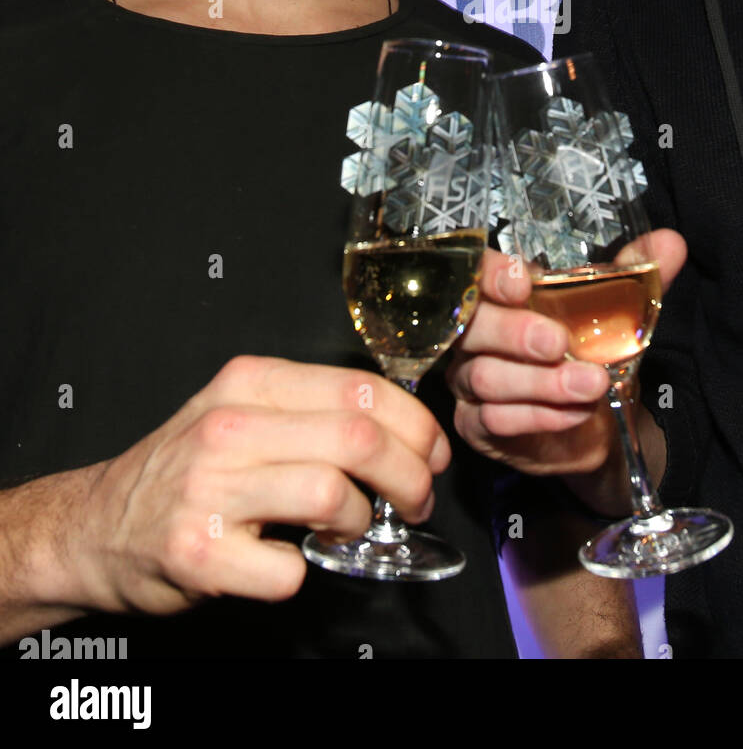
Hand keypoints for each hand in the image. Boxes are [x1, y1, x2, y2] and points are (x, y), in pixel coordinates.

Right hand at [68, 356, 449, 616]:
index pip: (361, 389)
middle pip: (359, 437)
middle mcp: (229, 428)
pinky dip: (302, 573)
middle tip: (416, 500)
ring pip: (332, 494)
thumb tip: (400, 425)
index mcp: (250, 383)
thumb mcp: (240, 410)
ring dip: (359, 521)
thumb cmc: (185, 469)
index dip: (415, 425)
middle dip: (410, 475)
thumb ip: (309, 408)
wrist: (96, 526)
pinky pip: (288, 569)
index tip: (431, 453)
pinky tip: (287, 561)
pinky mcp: (199, 553)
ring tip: (349, 529)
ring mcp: (210, 490)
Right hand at [448, 230, 686, 484]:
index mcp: (500, 295)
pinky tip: (576, 412)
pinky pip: (495, 419)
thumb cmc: (591, 355)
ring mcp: (468, 380)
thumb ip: (637, 277)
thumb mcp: (618, 313)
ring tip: (591, 383)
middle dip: (515, 332)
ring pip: (486, 376)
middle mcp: (474, 334)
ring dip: (541, 382)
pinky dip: (540, 416)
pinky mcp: (475, 425)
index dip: (491, 274)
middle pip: (471, 326)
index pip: (476, 272)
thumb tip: (670, 243)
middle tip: (558, 342)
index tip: (523, 282)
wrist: (595, 425)